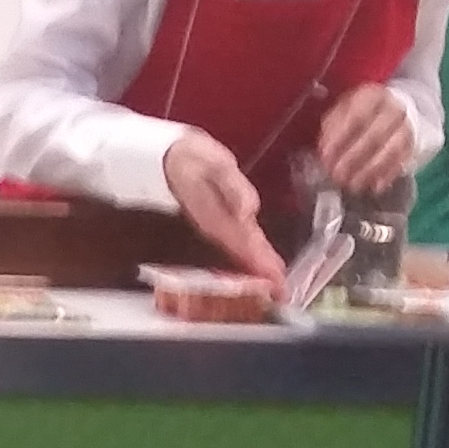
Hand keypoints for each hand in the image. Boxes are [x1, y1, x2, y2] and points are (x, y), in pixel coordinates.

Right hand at [163, 135, 280, 280]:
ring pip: (240, 250)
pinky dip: (250, 253)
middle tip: (280, 290)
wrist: (168, 157)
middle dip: (261, 271)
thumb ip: (233, 187)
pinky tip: (258, 261)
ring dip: (257, 266)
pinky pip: (236, 242)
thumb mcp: (214, 165)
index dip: (260, 261)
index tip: (276, 279)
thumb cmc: (192, 159)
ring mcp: (214, 225)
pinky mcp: (217, 220)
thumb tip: (249, 210)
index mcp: (216, 215)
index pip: (243, 243)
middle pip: (243, 251)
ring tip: (274, 281)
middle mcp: (215, 226)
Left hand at [313, 84, 418, 197]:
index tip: (326, 156)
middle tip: (338, 175)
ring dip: (370, 169)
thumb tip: (326, 150)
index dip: (340, 138)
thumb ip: (332, 128)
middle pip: (374, 134)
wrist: (394, 111)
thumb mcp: (341, 112)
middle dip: (354, 157)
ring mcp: (406, 125)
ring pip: (391, 148)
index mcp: (371, 95)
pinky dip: (388, 175)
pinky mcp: (413, 143)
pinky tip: (375, 187)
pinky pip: (403, 160)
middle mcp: (393, 108)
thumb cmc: (360, 114)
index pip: (356, 116)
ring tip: (353, 185)